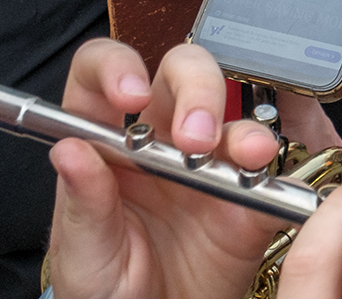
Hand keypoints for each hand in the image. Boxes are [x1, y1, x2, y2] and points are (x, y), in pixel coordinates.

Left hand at [45, 41, 284, 298]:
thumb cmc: (104, 294)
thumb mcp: (82, 258)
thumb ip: (82, 206)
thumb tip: (68, 150)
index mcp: (106, 146)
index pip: (102, 75)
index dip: (116, 66)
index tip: (130, 92)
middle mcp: (157, 142)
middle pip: (179, 74)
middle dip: (195, 88)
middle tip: (193, 136)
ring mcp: (207, 166)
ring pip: (231, 111)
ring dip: (238, 126)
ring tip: (242, 155)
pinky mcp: (247, 199)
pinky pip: (269, 170)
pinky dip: (273, 169)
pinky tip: (262, 178)